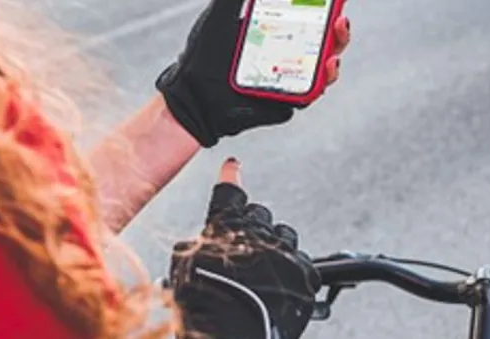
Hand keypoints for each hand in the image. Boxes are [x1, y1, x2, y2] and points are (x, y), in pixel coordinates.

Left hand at [156, 0, 356, 146]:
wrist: (191, 98)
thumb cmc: (201, 58)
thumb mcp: (217, 15)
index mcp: (271, 29)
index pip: (306, 9)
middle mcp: (284, 51)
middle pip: (323, 33)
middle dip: (340, 13)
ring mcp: (288, 74)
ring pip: (325, 59)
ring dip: (339, 42)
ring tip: (338, 26)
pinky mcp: (287, 98)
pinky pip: (313, 89)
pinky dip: (324, 77)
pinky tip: (327, 63)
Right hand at [168, 159, 319, 338]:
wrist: (231, 335)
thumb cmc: (203, 304)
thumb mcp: (184, 267)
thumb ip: (195, 244)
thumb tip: (200, 240)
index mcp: (226, 225)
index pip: (229, 192)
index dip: (230, 178)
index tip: (233, 168)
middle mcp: (257, 232)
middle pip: (260, 214)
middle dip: (253, 226)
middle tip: (245, 251)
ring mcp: (284, 252)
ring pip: (286, 235)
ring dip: (277, 245)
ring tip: (266, 271)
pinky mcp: (306, 275)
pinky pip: (304, 263)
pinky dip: (294, 272)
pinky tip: (281, 288)